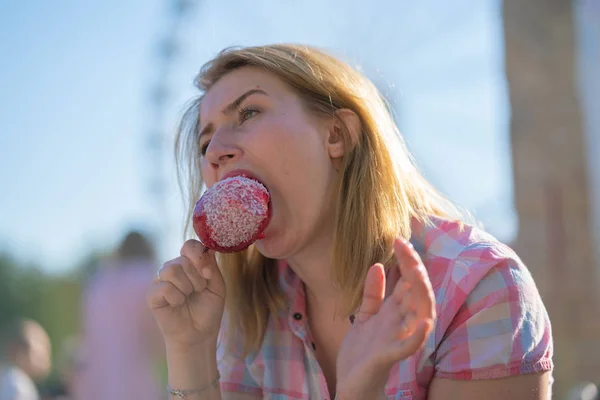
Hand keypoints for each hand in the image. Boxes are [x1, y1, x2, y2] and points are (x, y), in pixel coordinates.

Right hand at [146, 240, 225, 350]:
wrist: (198, 335)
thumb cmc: (208, 310)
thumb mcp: (217, 287)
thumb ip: (212, 267)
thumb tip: (208, 248)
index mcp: (189, 264)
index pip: (190, 246)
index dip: (198, 256)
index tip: (207, 273)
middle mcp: (173, 268)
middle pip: (182, 260)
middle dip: (196, 278)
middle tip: (198, 291)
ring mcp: (161, 280)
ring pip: (171, 270)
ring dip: (186, 287)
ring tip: (188, 298)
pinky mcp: (152, 294)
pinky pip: (164, 287)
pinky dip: (176, 298)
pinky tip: (177, 305)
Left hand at [336, 238, 435, 397]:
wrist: (351, 386)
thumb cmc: (361, 354)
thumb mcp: (366, 317)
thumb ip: (374, 293)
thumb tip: (378, 264)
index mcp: (395, 314)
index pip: (407, 283)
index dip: (406, 261)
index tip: (398, 239)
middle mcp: (401, 324)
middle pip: (416, 293)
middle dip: (413, 269)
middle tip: (405, 245)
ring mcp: (397, 340)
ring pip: (419, 316)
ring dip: (420, 294)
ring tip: (417, 272)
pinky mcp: (388, 357)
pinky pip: (409, 347)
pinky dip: (418, 335)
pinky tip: (424, 321)